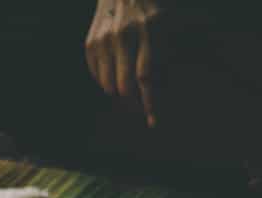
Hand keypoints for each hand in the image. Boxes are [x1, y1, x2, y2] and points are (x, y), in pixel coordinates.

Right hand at [85, 0, 162, 127]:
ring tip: (128, 84)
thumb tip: (162, 93)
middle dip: (133, 101)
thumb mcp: (170, 26)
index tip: (153, 122)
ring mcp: (105, 39)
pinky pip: (97, 76)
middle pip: (125, 85)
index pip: (147, 76)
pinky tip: (115, 68)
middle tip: (140, 105)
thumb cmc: (153, 11)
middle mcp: (124, 33)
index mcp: (151, 28)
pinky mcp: (91, 43)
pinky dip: (107, 79)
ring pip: (108, 85)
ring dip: (119, 91)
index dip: (150, 102)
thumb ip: (168, 57)